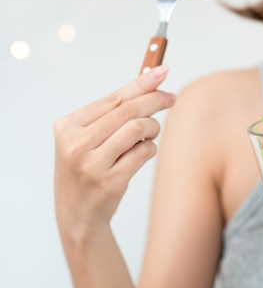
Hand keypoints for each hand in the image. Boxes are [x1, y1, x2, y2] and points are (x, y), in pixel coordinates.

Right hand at [54, 66, 175, 238]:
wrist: (77, 215)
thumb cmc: (88, 169)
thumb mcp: (88, 139)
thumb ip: (113, 113)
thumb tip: (149, 82)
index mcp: (67, 127)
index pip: (113, 98)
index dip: (142, 83)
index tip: (163, 71)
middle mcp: (76, 144)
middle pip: (127, 110)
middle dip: (155, 100)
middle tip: (171, 98)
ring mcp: (91, 164)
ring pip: (137, 128)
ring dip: (152, 127)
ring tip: (150, 134)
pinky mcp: (109, 181)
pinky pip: (143, 152)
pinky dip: (150, 148)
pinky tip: (143, 152)